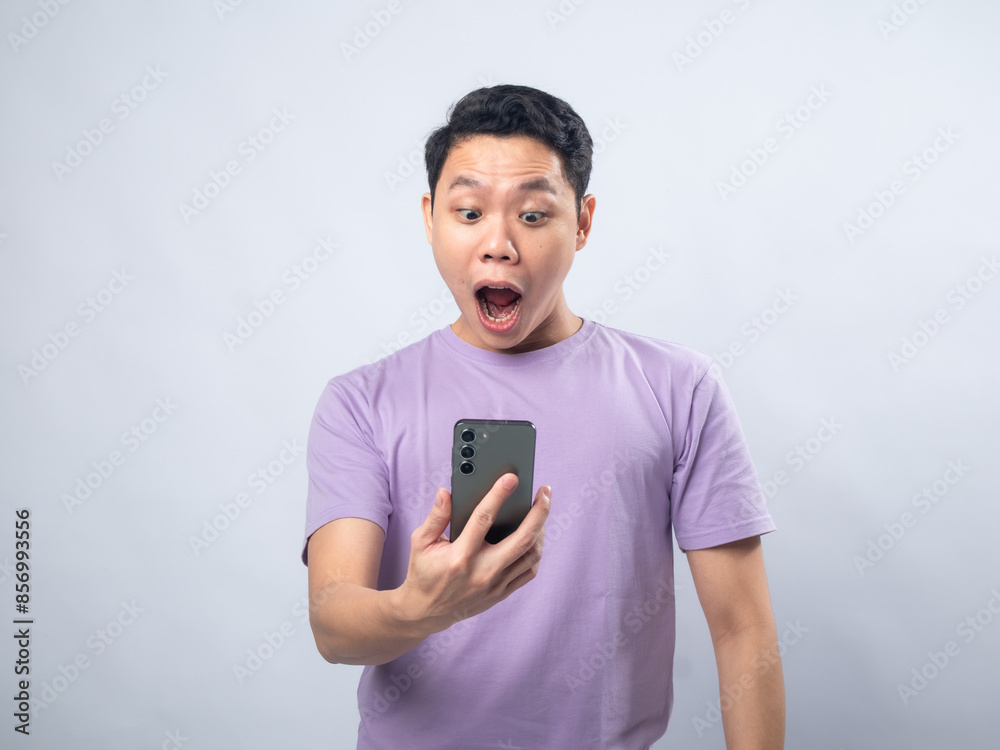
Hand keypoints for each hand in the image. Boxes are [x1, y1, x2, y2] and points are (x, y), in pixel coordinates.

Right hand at [394, 473, 550, 634]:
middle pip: (522, 538)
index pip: (484, 519)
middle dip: (539, 512)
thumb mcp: (421, 542)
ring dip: (541, 529)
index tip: (511, 478)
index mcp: (460, 556)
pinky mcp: (501, 593)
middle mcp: (482, 571)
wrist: (426, 611)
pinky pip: (529, 571)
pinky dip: (536, 551)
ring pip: (531, 555)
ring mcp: (495, 584)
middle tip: (545, 492)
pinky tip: (536, 535)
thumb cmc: (423, 572)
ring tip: (542, 510)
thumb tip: (446, 492)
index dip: (498, 495)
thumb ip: (436, 516)